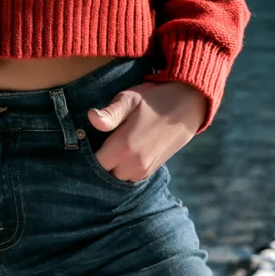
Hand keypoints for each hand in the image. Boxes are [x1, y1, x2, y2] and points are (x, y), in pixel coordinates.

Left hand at [86, 81, 206, 182]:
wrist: (188, 104)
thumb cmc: (154, 98)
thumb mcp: (130, 99)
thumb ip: (110, 113)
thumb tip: (90, 118)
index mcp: (124, 147)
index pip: (94, 162)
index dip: (87, 153)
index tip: (86, 140)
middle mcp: (133, 164)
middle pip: (104, 172)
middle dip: (100, 160)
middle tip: (99, 142)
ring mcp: (144, 169)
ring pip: (117, 176)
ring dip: (113, 166)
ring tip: (112, 146)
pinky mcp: (152, 170)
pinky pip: (130, 177)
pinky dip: (124, 168)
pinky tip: (124, 151)